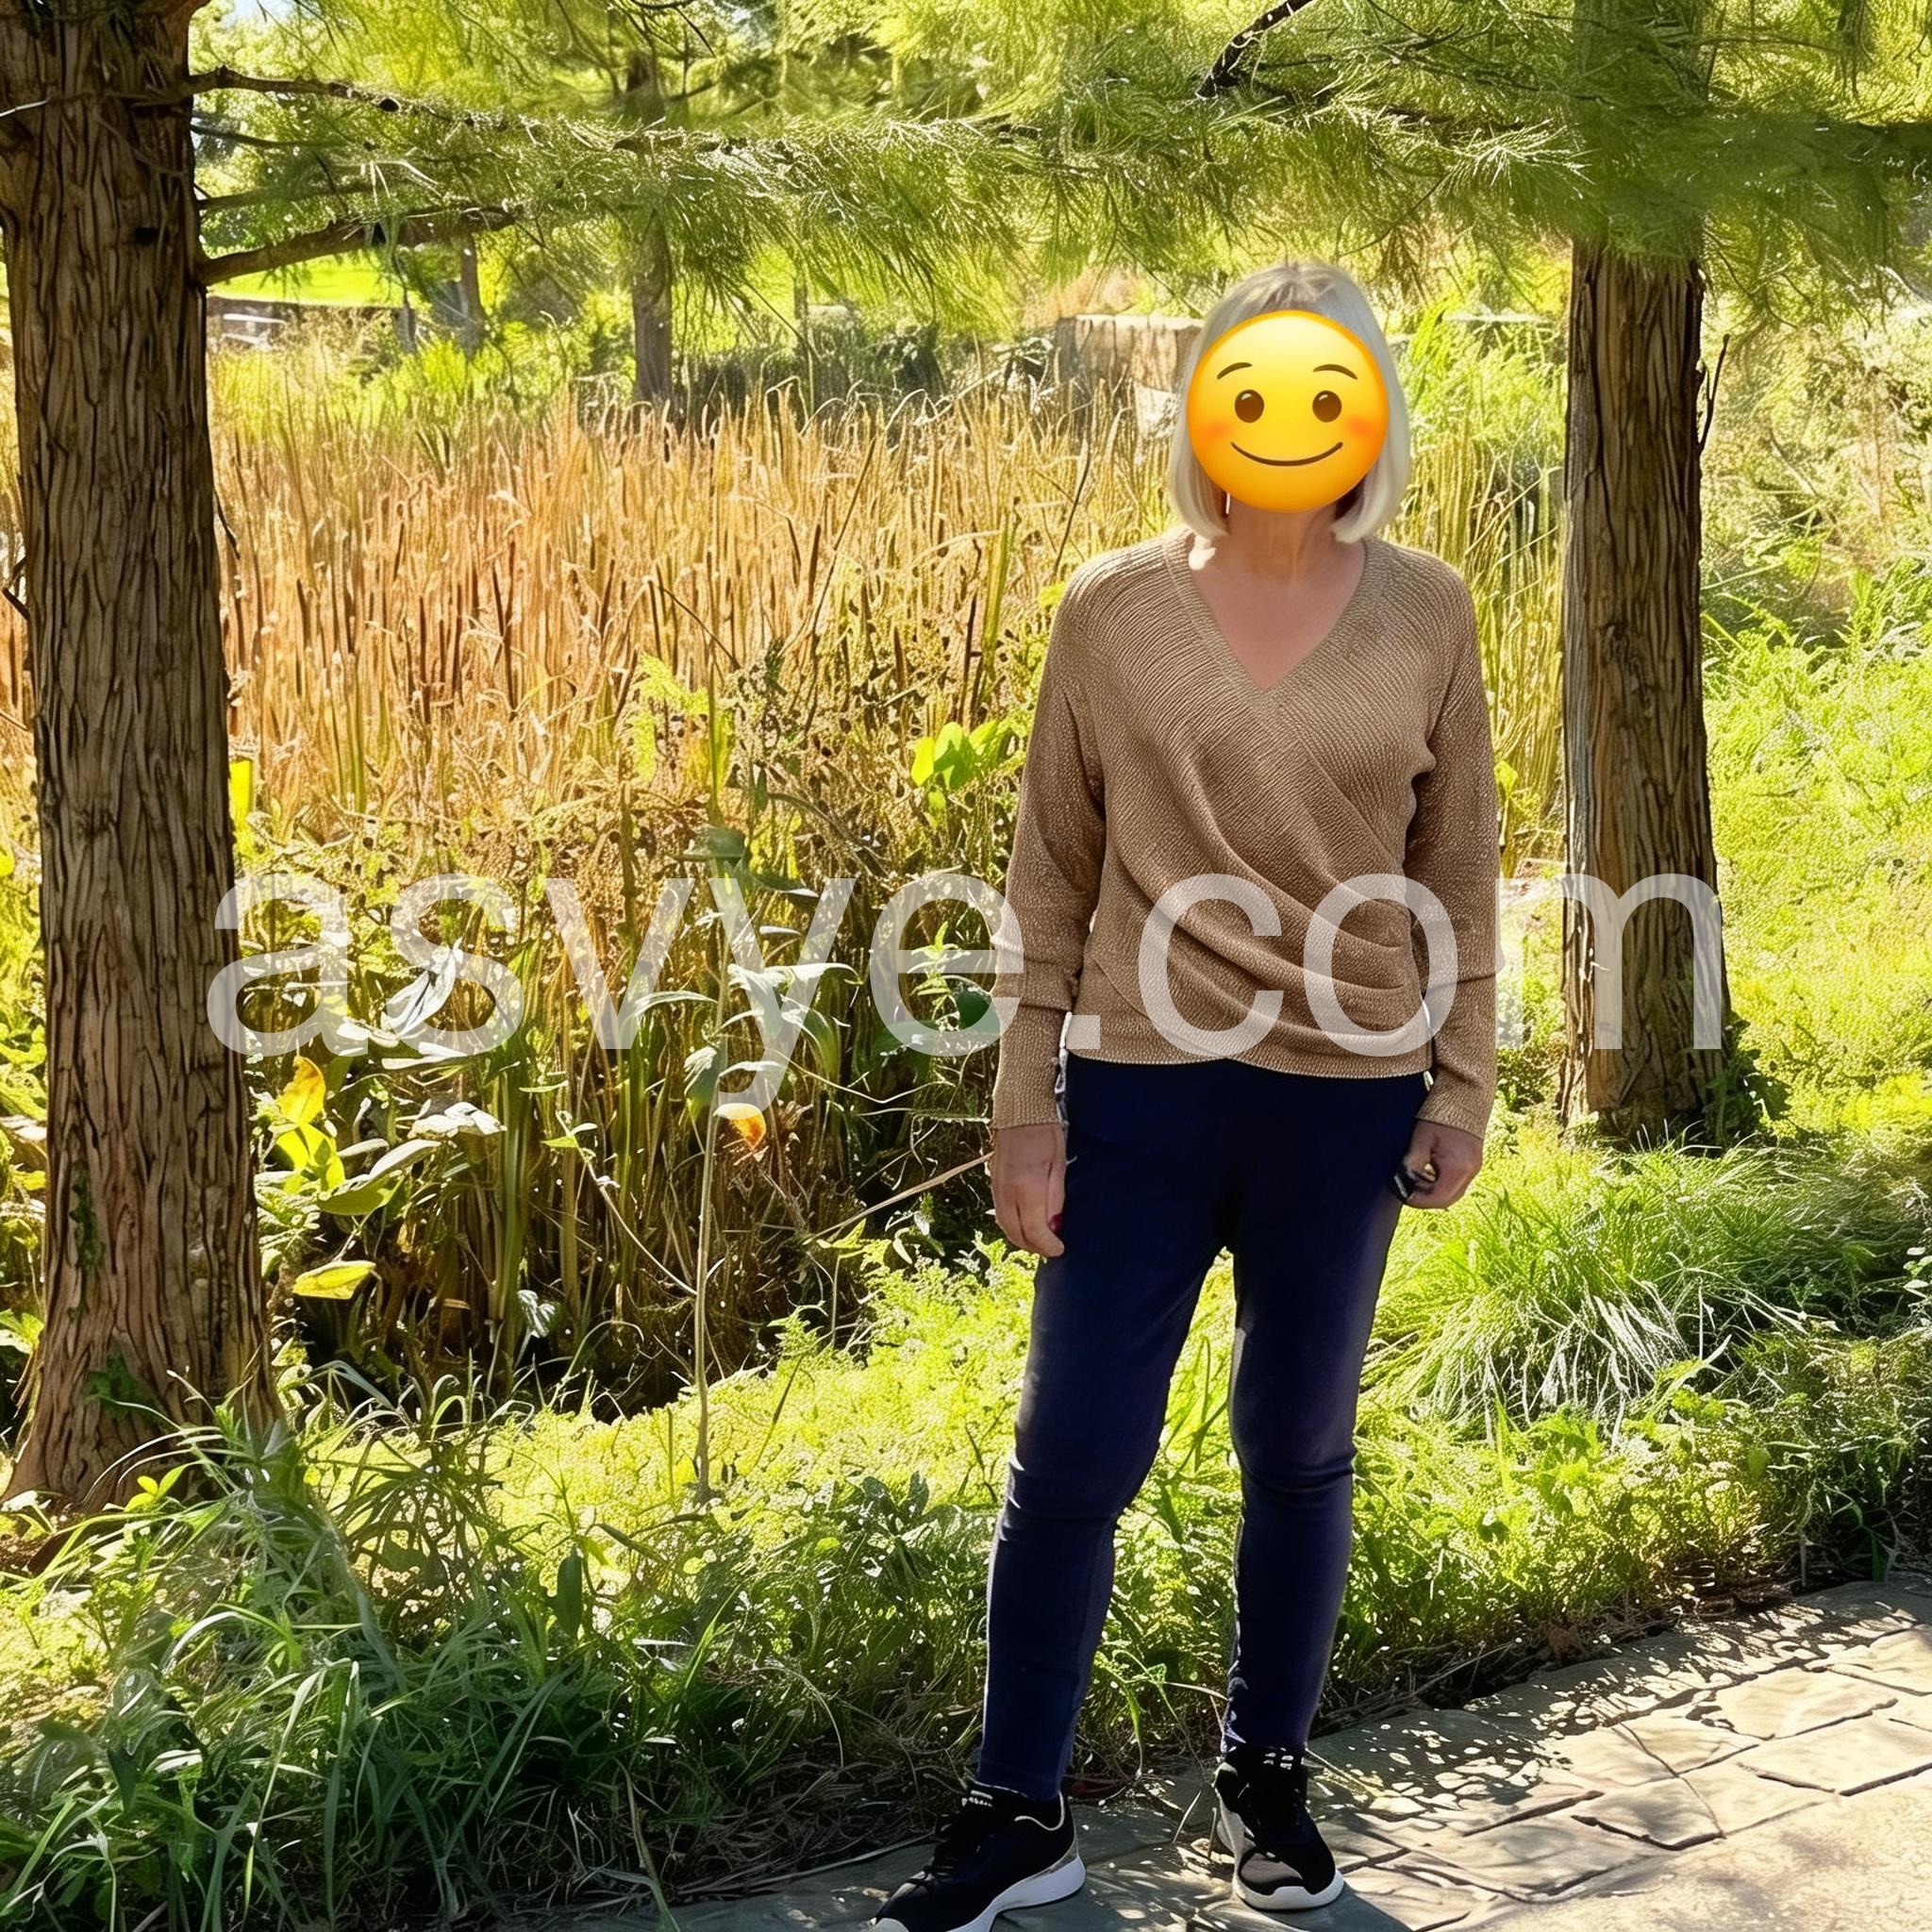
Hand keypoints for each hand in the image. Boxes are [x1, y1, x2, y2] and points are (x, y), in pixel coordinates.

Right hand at [990, 1121, 1066, 1257]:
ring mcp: (997, 1188)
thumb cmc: (1044, 1133)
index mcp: (1027, 1188)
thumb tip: (1054, 1226)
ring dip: (1021, 1238)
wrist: (1019, 1109)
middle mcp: (1007, 1192)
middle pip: (1016, 1234)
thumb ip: (1055, 1199)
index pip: (1035, 1231)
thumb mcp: (1058, 1165)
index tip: (1059, 1250)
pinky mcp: (992, 1182)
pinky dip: (1012, 1225)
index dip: (1047, 1246)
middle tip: (1051, 1248)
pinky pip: (1000, 1213)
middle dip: (1034, 1247)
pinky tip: (1025, 1223)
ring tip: (1039, 1239)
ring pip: (1004, 1226)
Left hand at [1398, 1119, 1482, 1209]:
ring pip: (1451, 1193)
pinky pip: (1455, 1183)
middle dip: (1424, 1198)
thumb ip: (1413, 1161)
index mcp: (1459, 1167)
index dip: (1418, 1200)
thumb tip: (1401, 1181)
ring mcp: (1473, 1169)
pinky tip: (1425, 1173)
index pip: (1438, 1198)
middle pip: (1446, 1199)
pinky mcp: (1471, 1164)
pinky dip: (1439, 1183)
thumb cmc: (1441, 1115)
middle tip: (1404, 1189)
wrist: (1465, 1096)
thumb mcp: (1422, 1138)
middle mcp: (1470, 1172)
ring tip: (1413, 1179)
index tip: (1401, 1193)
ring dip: (1431, 1192)